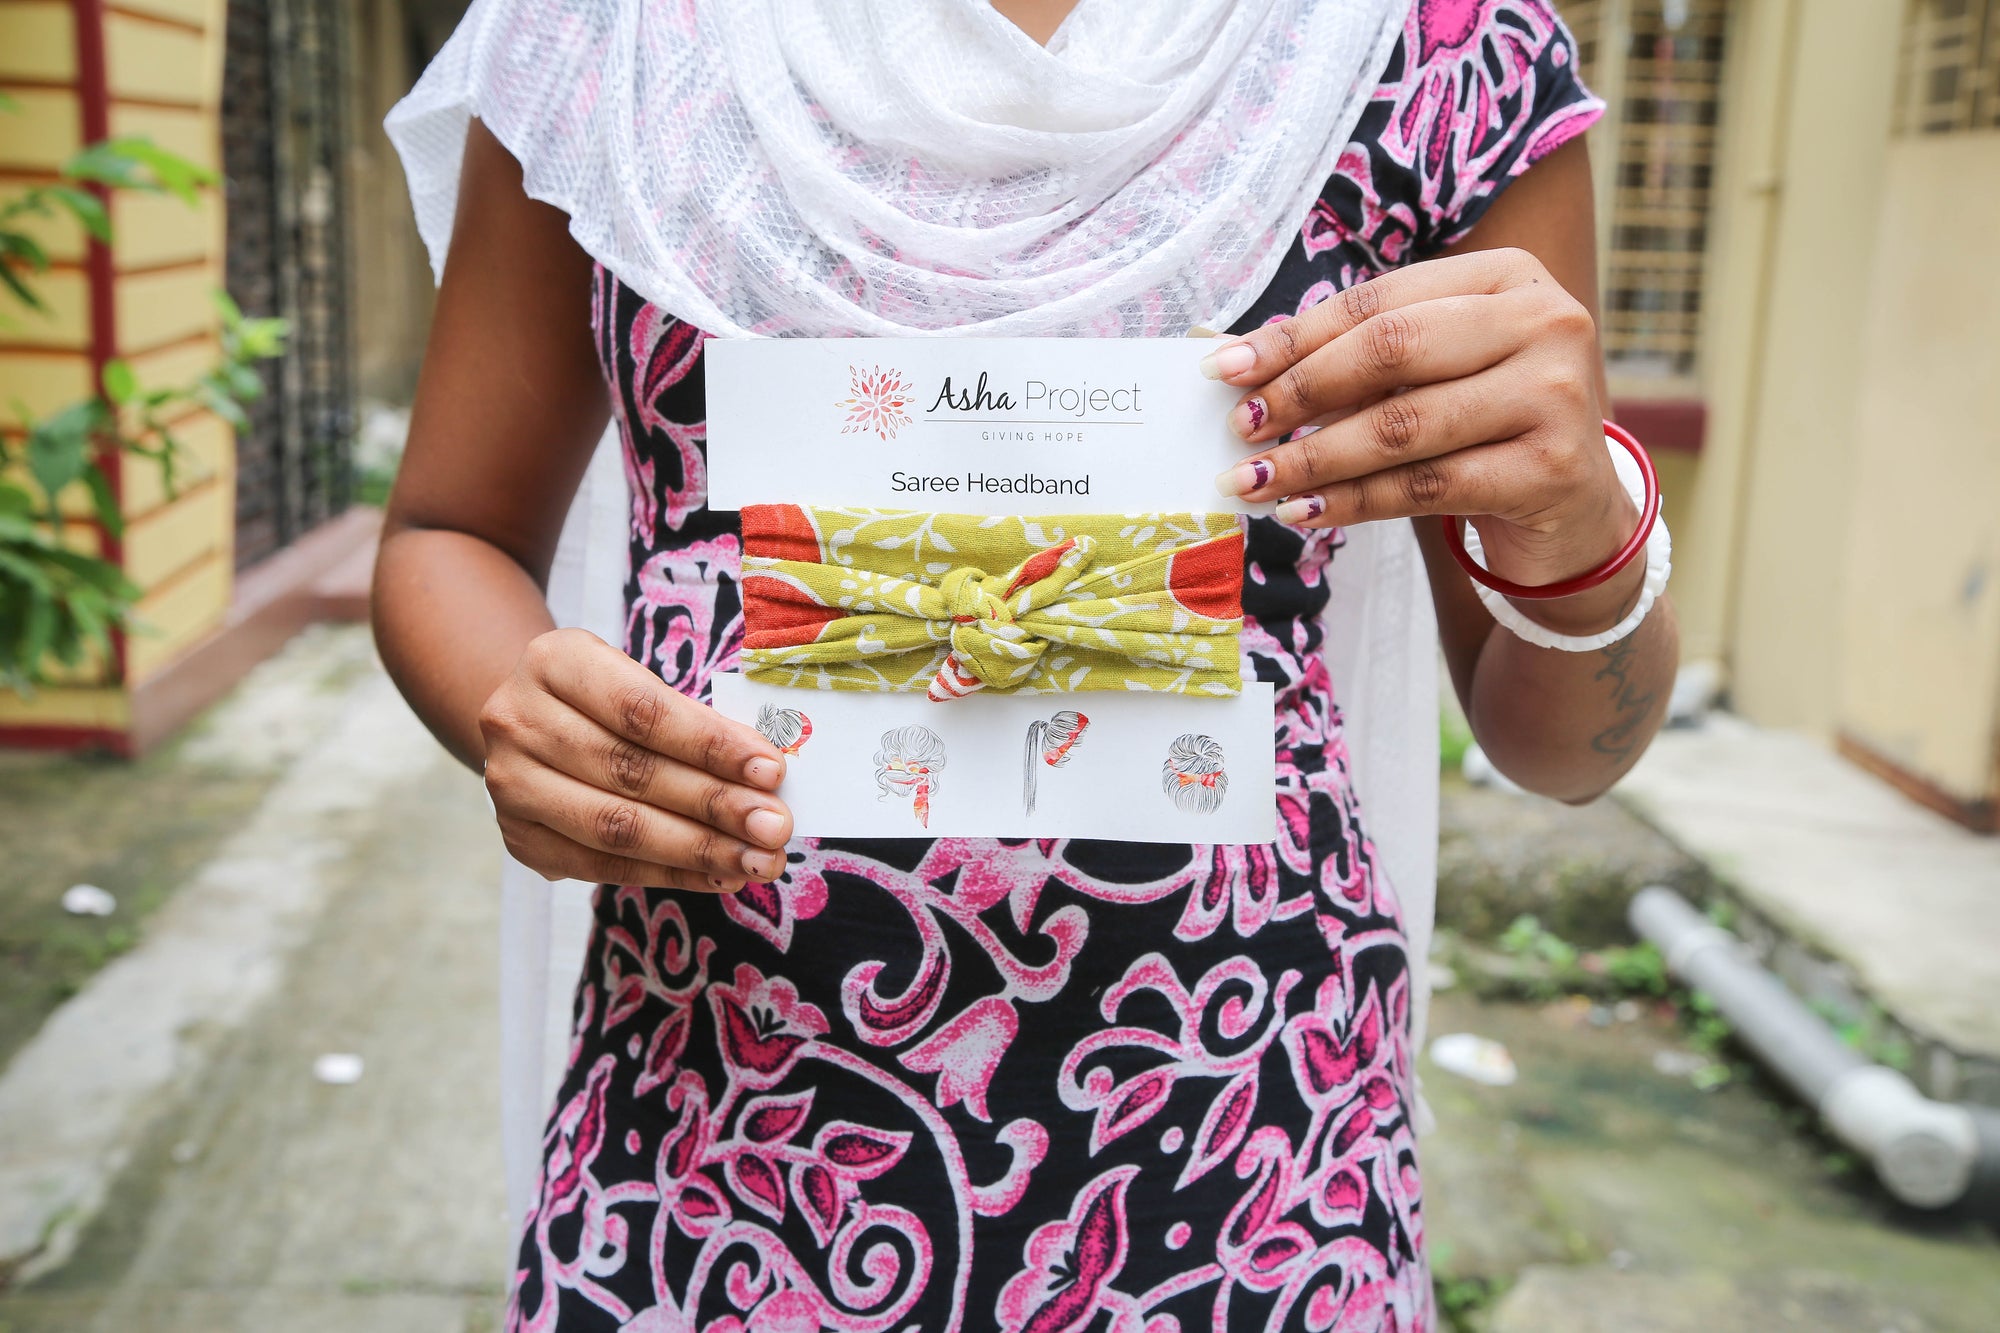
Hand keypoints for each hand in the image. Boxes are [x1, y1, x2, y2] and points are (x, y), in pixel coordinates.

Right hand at [479, 628, 792, 890]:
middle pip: (631, 772)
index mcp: (554, 662)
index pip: (641, 710)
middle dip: (715, 804)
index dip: (710, 744)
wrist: (528, 722)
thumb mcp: (637, 679)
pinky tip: (719, 876)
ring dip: (699, 849)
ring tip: (759, 860)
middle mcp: (518, 721)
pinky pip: (603, 867)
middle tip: (775, 827)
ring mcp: (510, 785)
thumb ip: (692, 719)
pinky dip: (669, 874)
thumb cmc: (604, 697)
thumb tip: (765, 773)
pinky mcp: (520, 839)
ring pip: (616, 827)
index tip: (771, 770)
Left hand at [1204, 248, 1643, 633]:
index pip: (1379, 299)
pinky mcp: (1551, 469)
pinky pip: (1425, 486)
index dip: (1294, 336)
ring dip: (1312, 457)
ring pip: (1403, 425)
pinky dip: (1352, 501)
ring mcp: (1555, 394)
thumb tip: (1235, 359)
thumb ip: (1354, 360)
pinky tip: (1302, 511)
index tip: (1225, 369)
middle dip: (1300, 391)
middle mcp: (1544, 321)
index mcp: (1506, 276)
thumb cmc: (1483, 429)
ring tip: (1251, 480)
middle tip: (1239, 427)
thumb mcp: (1431, 376)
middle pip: (1390, 349)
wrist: (1573, 514)